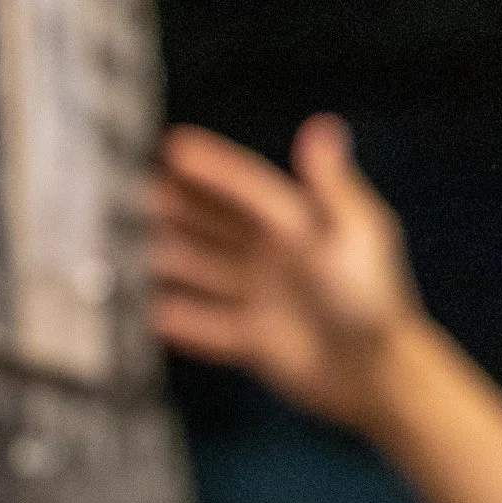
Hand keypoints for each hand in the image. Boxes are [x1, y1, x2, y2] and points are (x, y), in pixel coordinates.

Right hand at [148, 116, 425, 432]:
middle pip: (213, 225)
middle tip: (133, 192)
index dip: (211, 167)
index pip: (245, 187)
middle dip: (175, 207)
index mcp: (298, 225)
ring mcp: (258, 298)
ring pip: (199, 270)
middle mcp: (272, 258)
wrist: (375, 374)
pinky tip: (147, 311)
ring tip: (126, 248)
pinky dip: (176, 318)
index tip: (172, 147)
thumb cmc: (371, 298)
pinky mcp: (250, 339)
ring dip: (166, 258)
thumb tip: (322, 127)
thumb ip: (330, 184)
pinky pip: (202, 324)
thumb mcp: (354, 232)